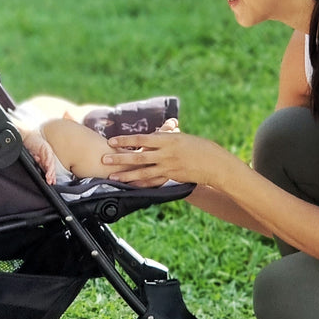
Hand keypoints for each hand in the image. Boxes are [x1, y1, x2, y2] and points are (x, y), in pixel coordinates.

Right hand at [20, 127, 58, 184]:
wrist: (25, 137)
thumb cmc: (28, 146)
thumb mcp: (32, 157)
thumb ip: (36, 163)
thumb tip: (37, 170)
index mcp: (44, 158)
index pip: (48, 168)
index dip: (50, 176)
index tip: (51, 182)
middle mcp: (47, 155)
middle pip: (51, 166)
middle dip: (51, 175)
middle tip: (50, 181)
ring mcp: (47, 150)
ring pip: (51, 161)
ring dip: (50, 169)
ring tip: (49, 176)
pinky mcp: (45, 146)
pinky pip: (48, 154)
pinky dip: (48, 160)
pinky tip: (47, 165)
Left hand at [100, 123, 223, 187]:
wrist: (214, 163)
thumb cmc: (199, 146)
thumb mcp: (181, 137)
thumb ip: (165, 136)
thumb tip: (153, 133)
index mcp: (167, 139)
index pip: (141, 139)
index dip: (125, 140)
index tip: (112, 141)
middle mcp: (166, 153)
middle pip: (138, 156)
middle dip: (120, 158)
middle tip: (105, 159)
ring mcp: (168, 166)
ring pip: (143, 171)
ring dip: (127, 174)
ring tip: (113, 176)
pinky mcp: (171, 176)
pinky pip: (153, 181)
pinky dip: (141, 183)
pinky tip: (131, 185)